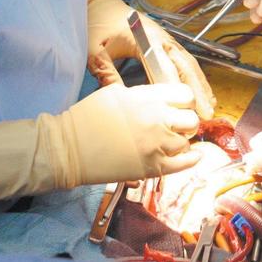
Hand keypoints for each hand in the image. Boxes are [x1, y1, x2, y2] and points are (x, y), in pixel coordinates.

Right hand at [0, 82, 201, 203]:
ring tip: (173, 141)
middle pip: (191, 119)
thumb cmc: (87, 118)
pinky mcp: (151, 168)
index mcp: (146, 98)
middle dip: (186, 121)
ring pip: (187, 142)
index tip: (178, 106)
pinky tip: (193, 156)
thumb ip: (142, 95)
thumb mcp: (115, 93)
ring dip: (182, 141)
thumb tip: (159, 99)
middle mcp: (155, 120)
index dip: (183, 101)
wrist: (69, 148)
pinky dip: (191, 159)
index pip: (185, 95)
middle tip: (176, 125)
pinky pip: (184, 164)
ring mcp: (155, 145)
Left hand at [85, 0, 215, 118]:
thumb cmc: (97, 24)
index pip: (165, 66)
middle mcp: (161, 38)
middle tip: (206, 113)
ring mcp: (166, 39)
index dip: (176, 88)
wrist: (102, 3)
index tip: (185, 108)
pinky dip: (195, 76)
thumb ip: (106, 73)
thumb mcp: (94, 50)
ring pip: (189, 63)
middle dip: (196, 89)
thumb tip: (121, 100)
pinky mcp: (166, 42)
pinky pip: (184, 60)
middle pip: (185, 65)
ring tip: (210, 106)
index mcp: (145, 38)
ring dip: (200, 84)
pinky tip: (202, 91)